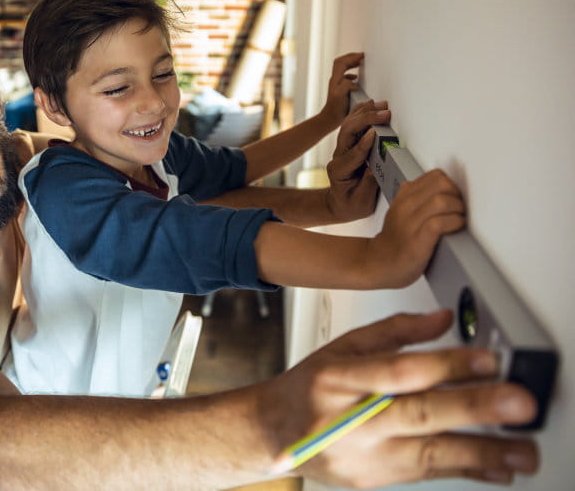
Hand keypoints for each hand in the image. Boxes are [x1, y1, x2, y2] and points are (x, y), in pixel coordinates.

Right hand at [267, 311, 538, 487]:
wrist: (273, 433)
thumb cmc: (309, 387)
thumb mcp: (341, 346)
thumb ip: (394, 330)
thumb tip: (443, 319)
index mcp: (339, 378)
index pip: (398, 371)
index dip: (445, 364)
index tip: (487, 360)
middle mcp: (350, 419)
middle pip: (418, 413)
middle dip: (473, 408)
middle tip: (517, 402)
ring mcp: (362, 455)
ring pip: (429, 454)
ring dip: (482, 452)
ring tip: (522, 450)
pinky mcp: (373, 480)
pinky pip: (426, 475)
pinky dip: (465, 471)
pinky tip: (496, 468)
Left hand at [320, 52, 363, 126]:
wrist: (330, 119)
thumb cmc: (335, 109)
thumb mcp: (340, 96)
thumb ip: (345, 85)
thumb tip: (353, 80)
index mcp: (336, 80)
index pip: (341, 62)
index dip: (351, 57)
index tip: (361, 56)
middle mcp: (335, 81)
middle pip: (340, 63)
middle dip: (351, 57)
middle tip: (361, 56)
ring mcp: (336, 85)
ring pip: (342, 69)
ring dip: (351, 64)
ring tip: (359, 62)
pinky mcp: (339, 90)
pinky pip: (345, 77)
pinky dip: (351, 74)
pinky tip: (356, 78)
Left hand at [325, 100, 390, 222]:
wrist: (340, 204)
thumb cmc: (351, 205)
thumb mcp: (361, 201)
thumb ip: (368, 185)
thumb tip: (376, 168)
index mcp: (339, 172)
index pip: (352, 155)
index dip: (363, 144)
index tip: (374, 133)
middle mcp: (338, 157)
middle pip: (347, 132)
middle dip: (366, 120)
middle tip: (385, 114)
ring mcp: (341, 149)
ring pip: (349, 125)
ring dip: (365, 113)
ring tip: (381, 106)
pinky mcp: (348, 144)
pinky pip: (352, 124)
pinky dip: (362, 113)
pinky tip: (371, 105)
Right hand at [368, 169, 464, 287]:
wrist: (378, 263)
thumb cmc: (395, 240)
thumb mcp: (400, 210)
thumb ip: (417, 197)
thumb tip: (445, 189)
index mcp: (404, 196)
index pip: (436, 175)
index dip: (451, 184)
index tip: (454, 196)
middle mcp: (405, 206)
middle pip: (441, 184)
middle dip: (457, 195)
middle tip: (459, 208)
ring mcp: (410, 222)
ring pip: (442, 201)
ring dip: (458, 209)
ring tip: (459, 218)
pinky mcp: (417, 240)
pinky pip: (440, 223)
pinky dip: (454, 223)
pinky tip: (456, 227)